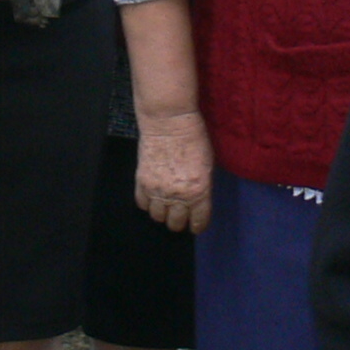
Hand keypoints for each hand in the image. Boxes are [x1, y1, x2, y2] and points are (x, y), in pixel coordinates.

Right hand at [134, 109, 214, 233]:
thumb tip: (197, 201)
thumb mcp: (207, 166)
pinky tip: (153, 197)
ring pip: (157, 217)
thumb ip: (202, 187)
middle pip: (175, 223)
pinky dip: (148, 203)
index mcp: (199, 191)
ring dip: (162, 214)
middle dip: (179, 222)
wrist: (169, 123)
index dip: (197, 226)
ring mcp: (158, 191)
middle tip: (180, 216)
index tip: (195, 225)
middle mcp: (178, 196)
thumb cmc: (194, 139)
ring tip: (165, 206)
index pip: (198, 221)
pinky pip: (142, 204)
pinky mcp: (142, 183)